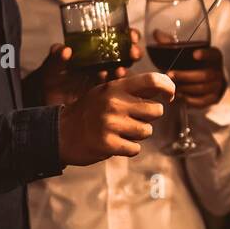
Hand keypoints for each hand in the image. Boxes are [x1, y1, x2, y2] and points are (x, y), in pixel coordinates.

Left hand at [26, 28, 144, 106]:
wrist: (47, 105)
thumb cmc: (49, 81)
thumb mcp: (50, 68)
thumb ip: (55, 58)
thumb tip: (66, 50)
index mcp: (93, 51)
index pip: (116, 38)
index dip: (127, 35)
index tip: (131, 35)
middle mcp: (103, 63)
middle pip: (126, 54)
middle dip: (134, 51)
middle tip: (133, 52)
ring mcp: (106, 79)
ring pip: (124, 71)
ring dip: (126, 69)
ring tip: (120, 71)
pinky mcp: (105, 94)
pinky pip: (117, 89)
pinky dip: (119, 85)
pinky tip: (114, 83)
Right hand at [58, 72, 174, 165]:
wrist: (59, 133)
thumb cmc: (89, 111)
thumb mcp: (106, 92)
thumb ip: (132, 89)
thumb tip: (166, 87)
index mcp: (115, 87)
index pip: (152, 80)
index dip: (168, 87)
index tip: (169, 96)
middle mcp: (114, 103)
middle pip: (156, 110)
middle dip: (149, 117)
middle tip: (133, 119)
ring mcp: (111, 124)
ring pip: (147, 131)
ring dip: (138, 134)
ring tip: (121, 131)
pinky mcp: (108, 144)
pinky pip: (135, 148)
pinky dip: (129, 148)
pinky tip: (115, 143)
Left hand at [166, 46, 226, 108]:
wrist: (204, 80)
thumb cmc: (191, 63)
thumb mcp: (185, 52)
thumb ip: (171, 43)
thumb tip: (156, 34)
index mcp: (215, 57)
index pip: (214, 54)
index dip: (206, 54)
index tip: (194, 54)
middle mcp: (219, 71)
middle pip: (206, 75)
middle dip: (186, 76)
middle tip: (169, 74)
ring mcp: (218, 86)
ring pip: (203, 88)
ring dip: (185, 88)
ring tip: (171, 86)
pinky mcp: (214, 98)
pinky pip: (203, 101)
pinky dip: (189, 99)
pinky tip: (178, 96)